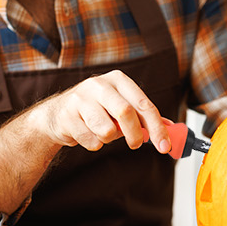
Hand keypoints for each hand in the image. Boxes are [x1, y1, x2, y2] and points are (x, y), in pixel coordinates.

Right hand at [32, 70, 168, 152]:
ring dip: (109, 138)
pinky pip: (91, 140)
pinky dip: (93, 143)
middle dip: (134, 135)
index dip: (157, 127)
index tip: (165, 146)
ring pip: (107, 129)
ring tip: (101, 131)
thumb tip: (170, 128)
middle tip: (136, 145)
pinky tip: (86, 133)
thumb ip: (143, 116)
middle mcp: (98, 84)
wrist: (56, 114)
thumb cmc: (94, 110)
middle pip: (125, 112)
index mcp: (117, 80)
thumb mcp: (120, 106)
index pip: (144, 104)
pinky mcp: (67, 116)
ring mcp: (80, 99)